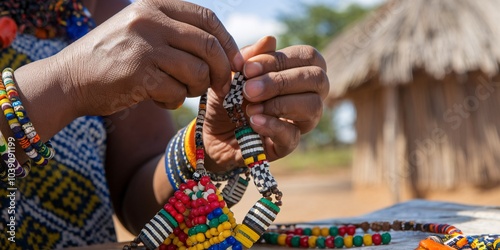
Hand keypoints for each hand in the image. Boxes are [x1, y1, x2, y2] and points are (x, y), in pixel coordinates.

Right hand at [55, 0, 242, 115]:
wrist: (69, 79)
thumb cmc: (112, 58)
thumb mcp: (141, 30)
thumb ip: (175, 32)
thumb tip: (222, 49)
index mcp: (155, 5)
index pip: (208, 20)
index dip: (228, 44)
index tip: (235, 63)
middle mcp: (150, 20)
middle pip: (209, 46)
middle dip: (223, 71)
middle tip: (222, 87)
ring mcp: (144, 46)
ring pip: (198, 71)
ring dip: (197, 89)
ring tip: (181, 91)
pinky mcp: (139, 74)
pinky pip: (178, 93)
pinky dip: (174, 102)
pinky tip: (159, 100)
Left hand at [203, 36, 328, 171]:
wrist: (210, 132)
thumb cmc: (228, 98)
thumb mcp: (233, 74)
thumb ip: (251, 57)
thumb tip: (270, 39)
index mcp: (297, 73)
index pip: (309, 57)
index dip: (281, 59)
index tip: (248, 68)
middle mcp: (306, 96)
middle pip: (318, 80)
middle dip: (282, 81)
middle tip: (249, 89)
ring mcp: (300, 122)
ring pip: (313, 107)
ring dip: (279, 103)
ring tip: (250, 107)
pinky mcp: (287, 145)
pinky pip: (293, 136)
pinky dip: (272, 126)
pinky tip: (253, 121)